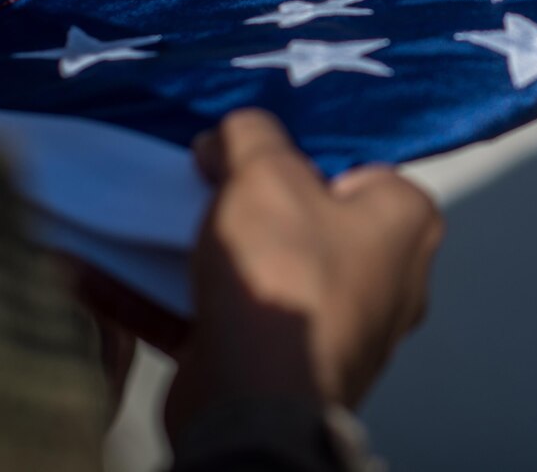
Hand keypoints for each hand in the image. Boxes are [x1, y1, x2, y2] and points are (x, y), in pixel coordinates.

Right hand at [164, 111, 442, 430]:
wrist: (254, 400)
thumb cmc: (284, 275)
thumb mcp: (264, 172)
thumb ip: (249, 135)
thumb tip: (229, 137)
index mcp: (407, 225)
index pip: (358, 168)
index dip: (300, 155)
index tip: (251, 155)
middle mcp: (391, 280)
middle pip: (310, 219)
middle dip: (252, 204)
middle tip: (209, 187)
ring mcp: (343, 330)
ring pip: (272, 271)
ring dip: (216, 253)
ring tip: (171, 227)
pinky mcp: (291, 369)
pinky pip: (236, 318)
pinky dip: (186, 299)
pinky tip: (130, 275)